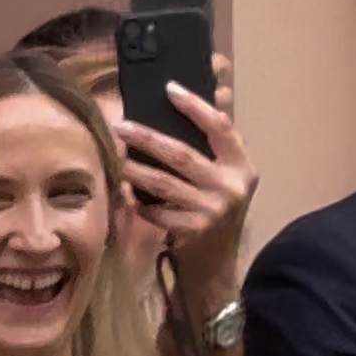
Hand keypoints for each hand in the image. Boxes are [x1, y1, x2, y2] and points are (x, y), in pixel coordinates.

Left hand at [115, 71, 257, 301]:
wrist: (216, 266)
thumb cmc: (216, 212)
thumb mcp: (225, 179)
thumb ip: (216, 144)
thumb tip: (210, 91)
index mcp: (242, 167)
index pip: (221, 127)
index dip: (196, 106)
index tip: (169, 89)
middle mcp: (232, 187)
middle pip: (182, 154)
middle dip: (147, 138)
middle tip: (120, 126)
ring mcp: (212, 210)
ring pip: (163, 183)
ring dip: (133, 168)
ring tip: (113, 155)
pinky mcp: (193, 231)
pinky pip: (156, 210)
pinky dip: (137, 200)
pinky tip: (122, 190)